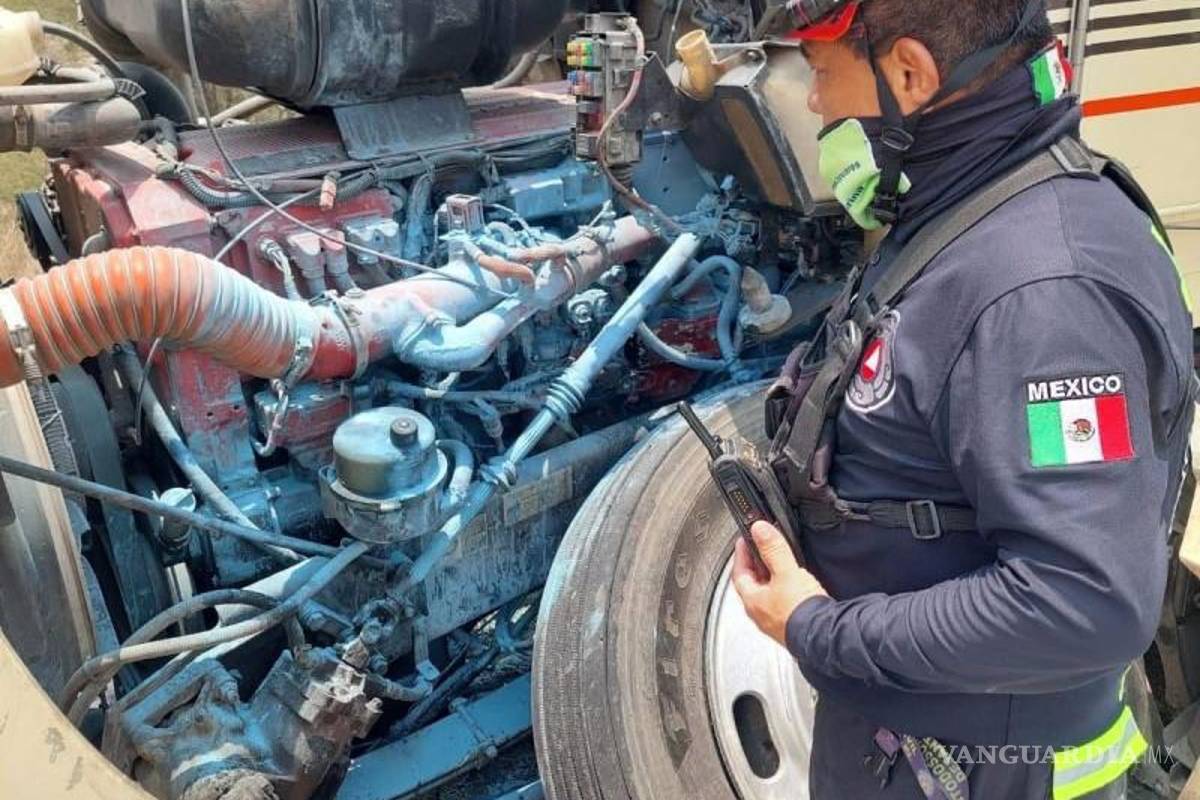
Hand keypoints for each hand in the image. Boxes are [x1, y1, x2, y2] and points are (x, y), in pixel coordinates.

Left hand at [732, 521, 828, 645]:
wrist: (823, 637)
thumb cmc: (801, 612)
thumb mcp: (786, 572)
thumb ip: (773, 549)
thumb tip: (759, 530)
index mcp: (753, 601)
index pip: (739, 573)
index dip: (741, 554)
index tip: (745, 541)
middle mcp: (761, 614)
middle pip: (752, 584)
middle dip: (756, 565)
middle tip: (761, 549)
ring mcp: (775, 621)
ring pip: (768, 594)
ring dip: (771, 577)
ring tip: (780, 564)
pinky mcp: (791, 625)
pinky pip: (782, 602)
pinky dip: (784, 589)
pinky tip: (796, 586)